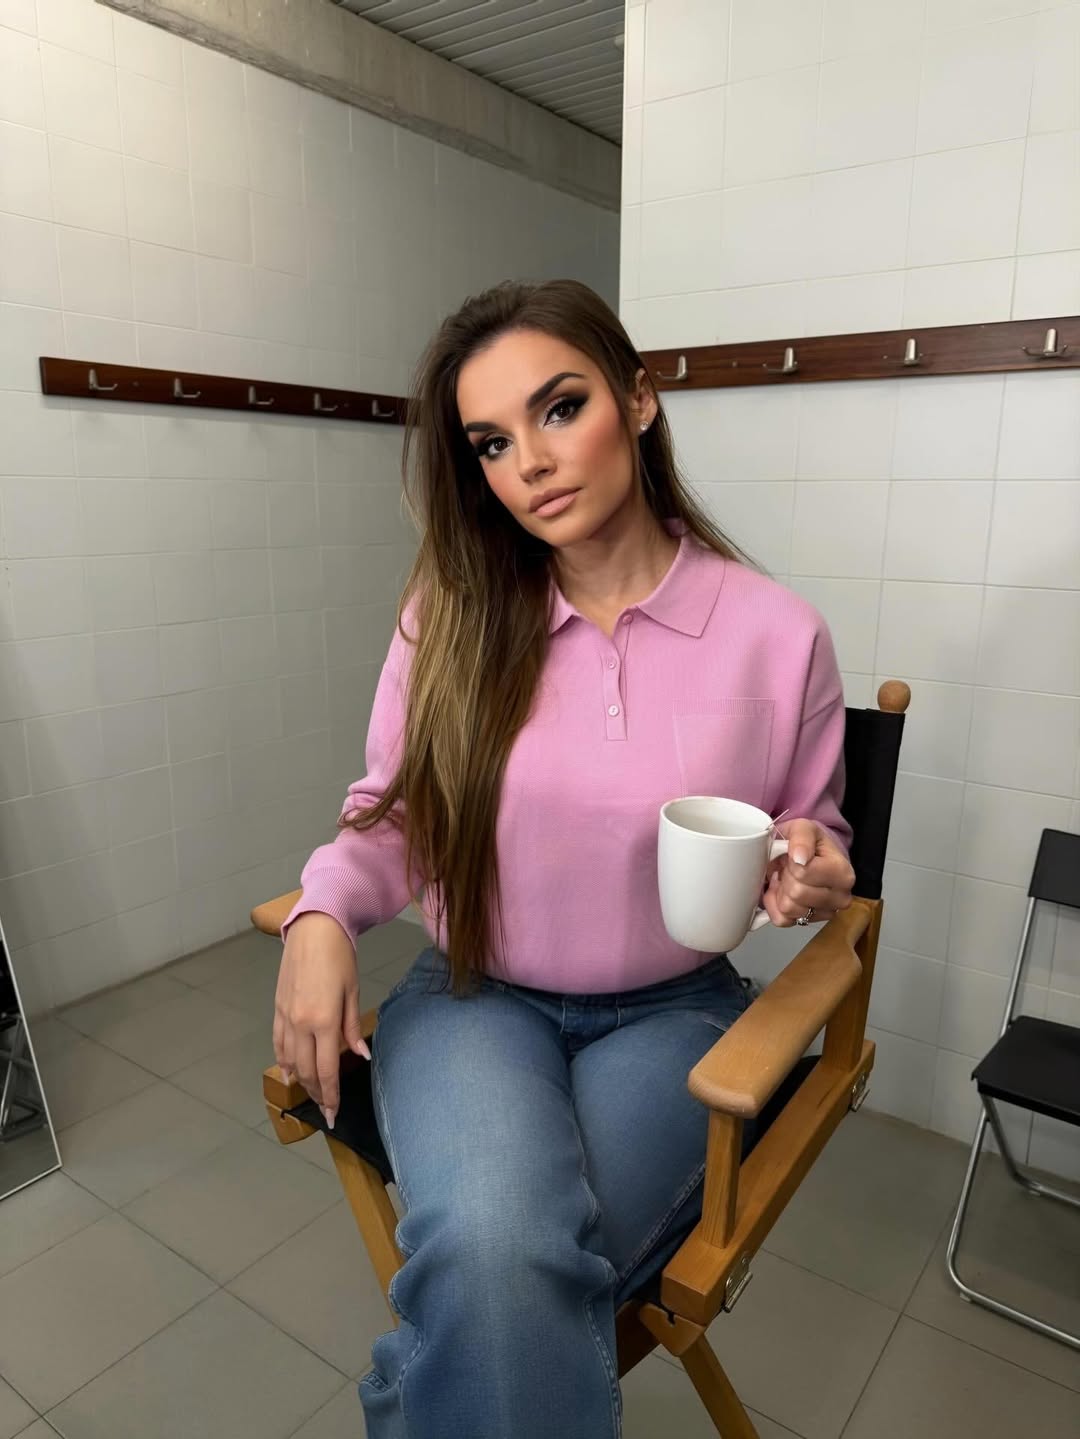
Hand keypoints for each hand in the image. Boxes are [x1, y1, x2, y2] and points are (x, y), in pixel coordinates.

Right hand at [273, 912, 369, 1129]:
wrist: (314, 930)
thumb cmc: (340, 957)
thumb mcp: (353, 992)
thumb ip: (351, 1028)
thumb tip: (359, 1055)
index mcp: (324, 1022)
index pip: (327, 1070)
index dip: (330, 1095)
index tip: (333, 1113)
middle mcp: (301, 1024)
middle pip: (307, 1070)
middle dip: (316, 1092)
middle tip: (325, 1109)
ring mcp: (286, 1017)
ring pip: (290, 1060)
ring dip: (301, 1080)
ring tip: (311, 1093)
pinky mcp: (277, 1009)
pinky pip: (278, 1043)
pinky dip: (283, 1061)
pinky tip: (289, 1072)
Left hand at [762, 819, 854, 927]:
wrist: (804, 853)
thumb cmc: (807, 842)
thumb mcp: (804, 828)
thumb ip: (802, 838)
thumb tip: (800, 858)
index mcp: (842, 873)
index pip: (804, 873)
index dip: (792, 862)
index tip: (794, 856)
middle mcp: (840, 897)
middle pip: (797, 893)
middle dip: (786, 877)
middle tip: (789, 867)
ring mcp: (825, 913)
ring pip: (789, 909)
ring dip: (781, 891)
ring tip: (787, 878)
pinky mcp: (808, 923)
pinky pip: (781, 920)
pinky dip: (775, 904)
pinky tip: (782, 891)